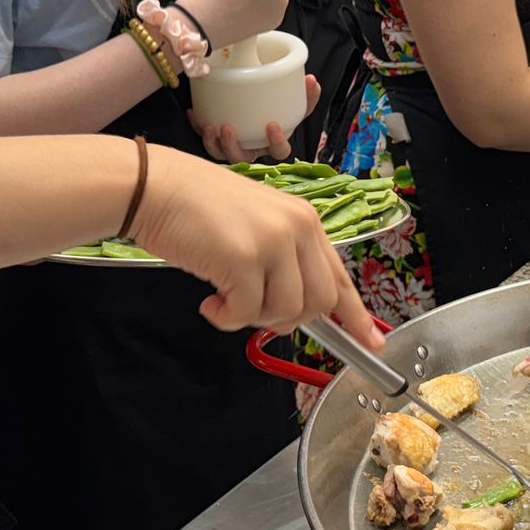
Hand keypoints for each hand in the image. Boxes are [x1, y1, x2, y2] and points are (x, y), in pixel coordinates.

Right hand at [135, 145, 381, 344]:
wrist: (157, 187)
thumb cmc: (198, 209)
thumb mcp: (258, 226)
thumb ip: (285, 260)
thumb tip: (296, 311)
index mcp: (305, 220)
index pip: (340, 276)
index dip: (356, 315)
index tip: (372, 342)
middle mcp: (297, 228)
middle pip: (319, 303)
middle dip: (287, 319)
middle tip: (252, 309)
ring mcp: (273, 243)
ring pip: (285, 312)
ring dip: (252, 318)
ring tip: (226, 298)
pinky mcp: (244, 259)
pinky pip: (247, 313)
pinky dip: (226, 318)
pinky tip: (210, 302)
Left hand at [198, 76, 321, 163]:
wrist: (256, 105)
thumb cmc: (276, 110)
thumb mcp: (294, 104)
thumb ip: (306, 96)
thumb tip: (313, 81)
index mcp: (272, 143)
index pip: (279, 152)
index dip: (276, 142)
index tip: (272, 124)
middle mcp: (252, 149)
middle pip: (242, 158)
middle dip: (233, 147)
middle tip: (228, 128)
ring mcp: (233, 147)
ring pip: (220, 155)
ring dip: (213, 144)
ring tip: (209, 127)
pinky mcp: (216, 139)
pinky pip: (205, 139)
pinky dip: (197, 126)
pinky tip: (194, 112)